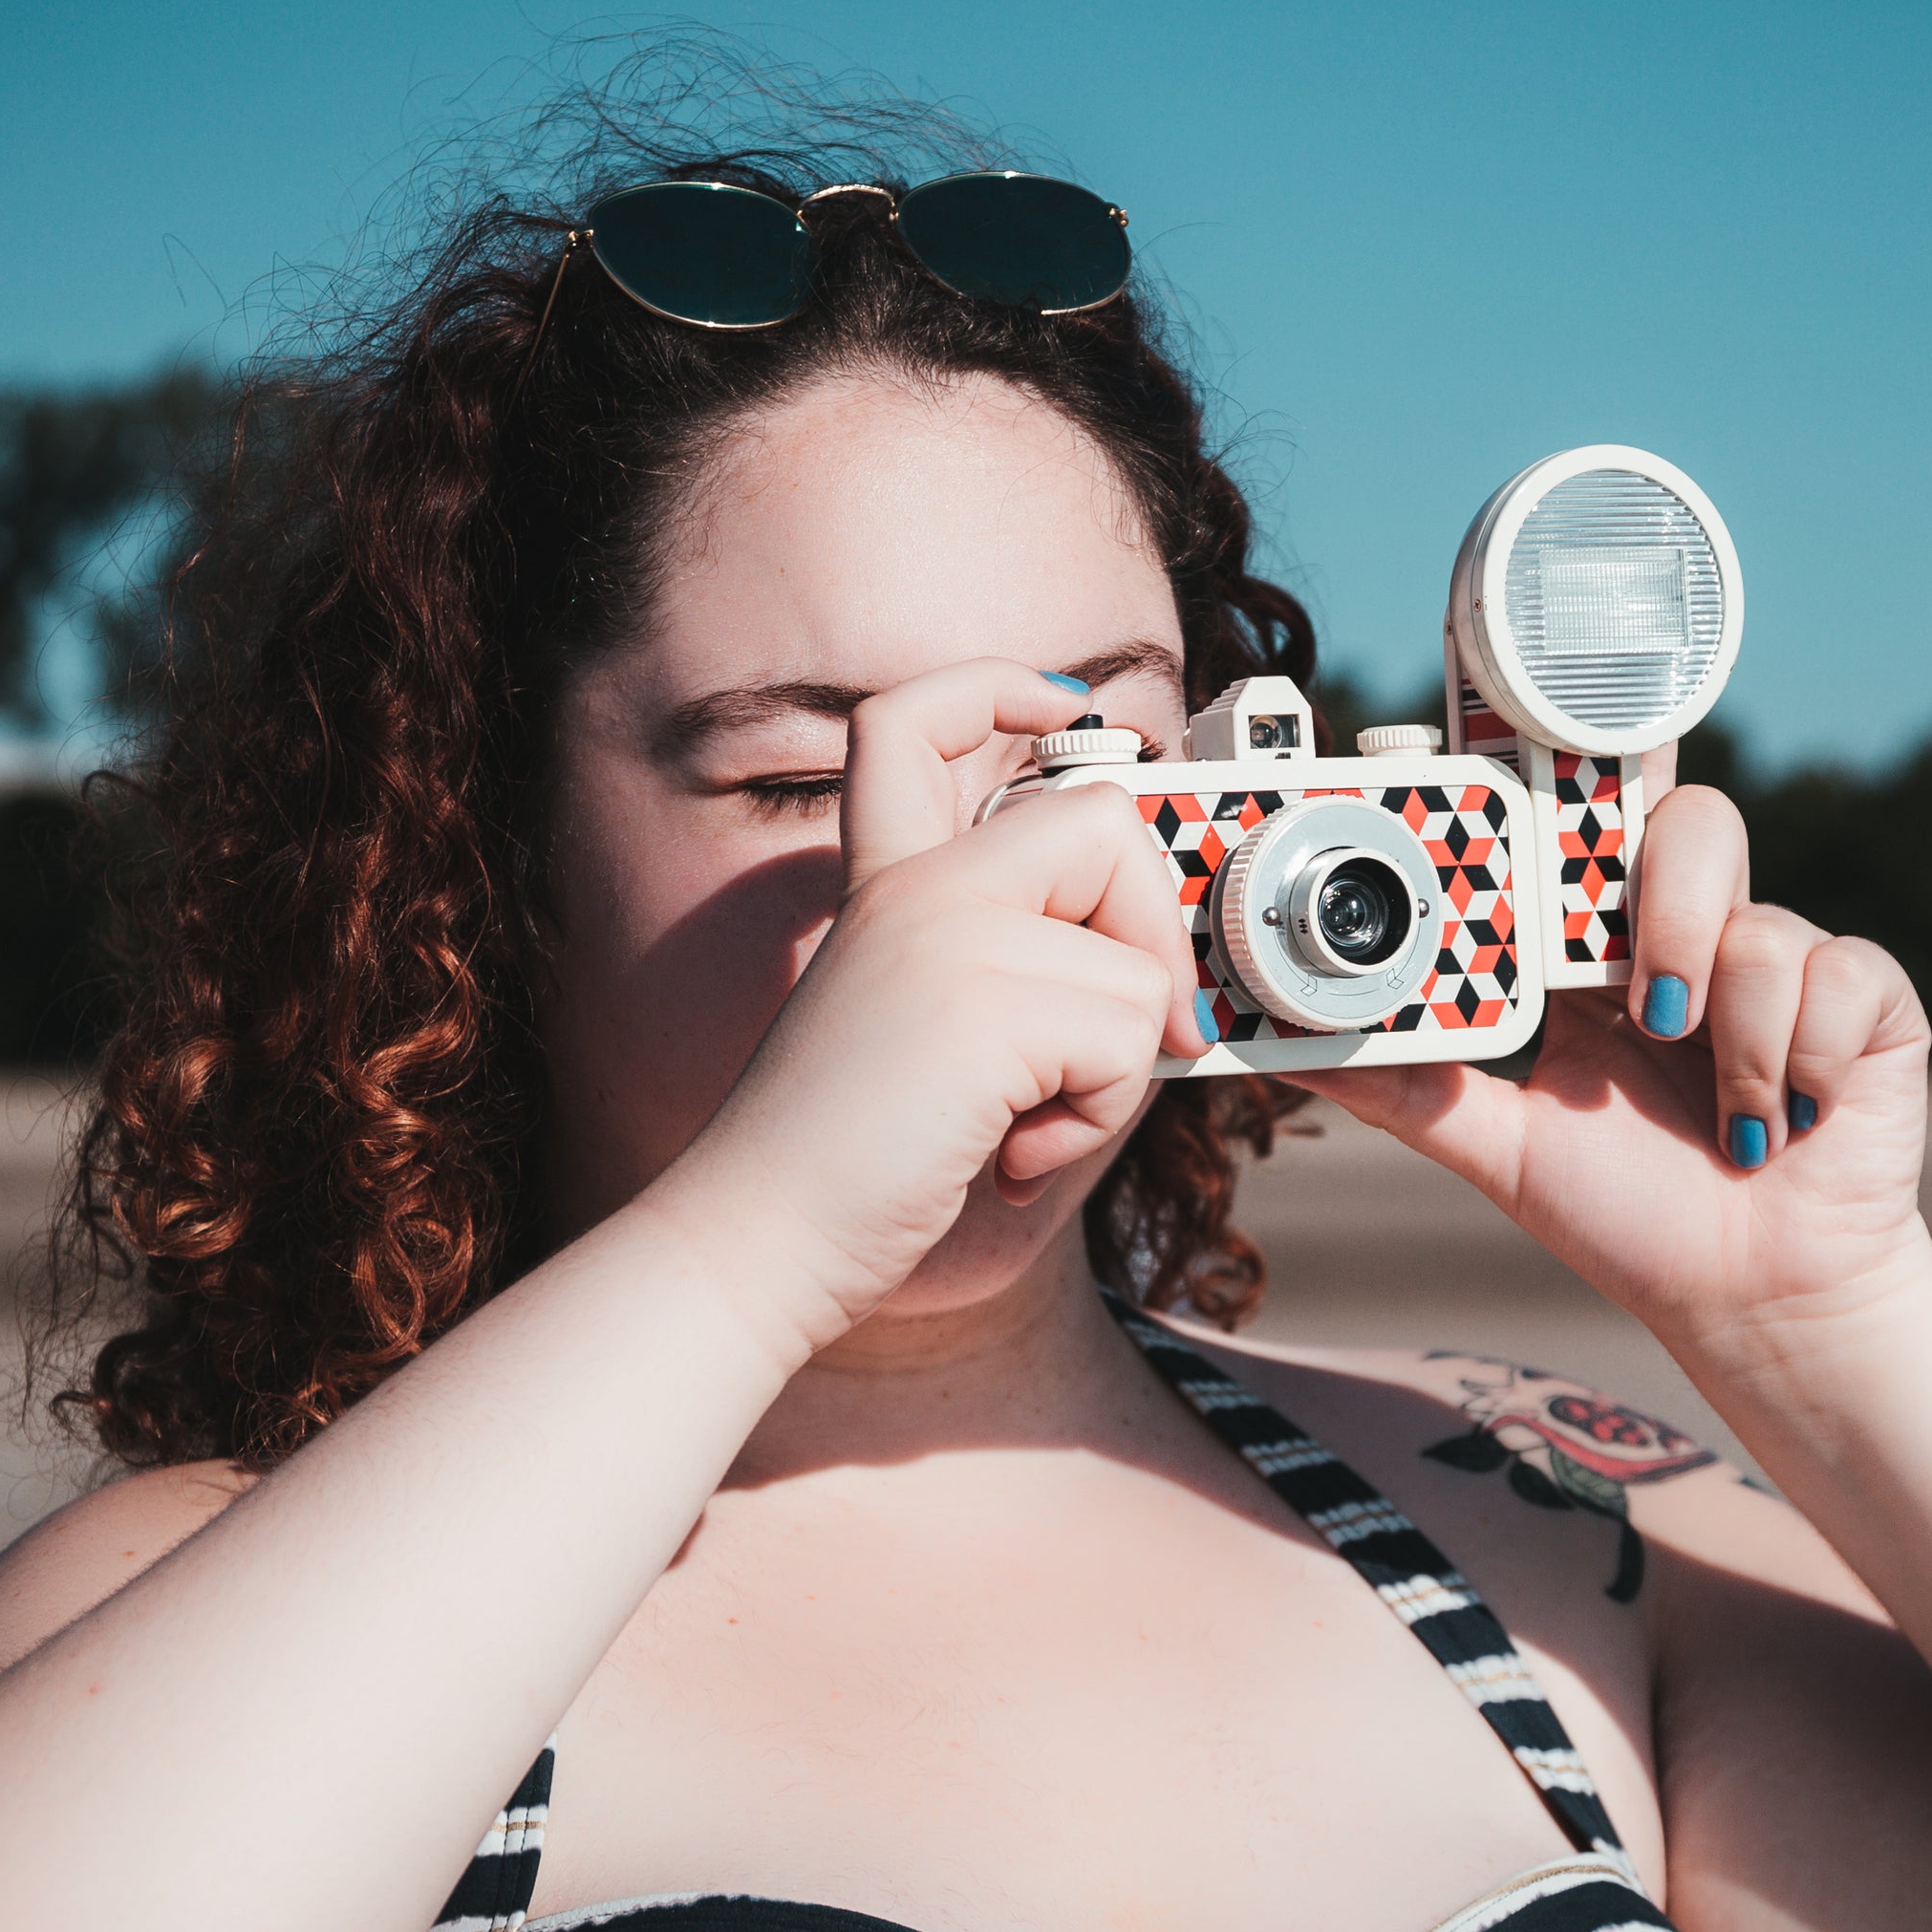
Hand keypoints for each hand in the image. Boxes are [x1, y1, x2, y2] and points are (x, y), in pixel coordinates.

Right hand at [662, 660, 1208, 1354]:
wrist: (759, 1243)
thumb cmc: (851, 1167)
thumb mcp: (940, 1036)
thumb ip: (1027, 976)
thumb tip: (1171, 987)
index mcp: (882, 884)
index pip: (914, 720)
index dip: (999, 688)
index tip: (1064, 707)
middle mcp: (911, 888)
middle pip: (1099, 821)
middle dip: (1148, 937)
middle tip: (1121, 1039)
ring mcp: (943, 934)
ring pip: (1136, 963)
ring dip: (1115, 1071)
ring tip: (1026, 1122)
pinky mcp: (980, 1003)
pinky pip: (1128, 1039)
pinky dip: (1097, 1118)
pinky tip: (1011, 1154)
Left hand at [1294, 777, 1931, 1352]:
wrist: (1755, 1303)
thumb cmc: (1638, 1221)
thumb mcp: (1501, 1151)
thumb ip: (1410, 1090)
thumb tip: (1290, 1052)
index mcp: (1606, 949)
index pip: (1590, 822)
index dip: (1574, 766)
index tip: (1525, 726)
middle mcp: (1696, 933)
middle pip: (1686, 819)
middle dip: (1659, 906)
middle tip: (1640, 1007)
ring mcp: (1786, 958)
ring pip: (1759, 912)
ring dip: (1729, 1031)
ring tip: (1719, 1113)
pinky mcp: (1868, 996)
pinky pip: (1835, 973)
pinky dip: (1801, 1064)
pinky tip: (1789, 1122)